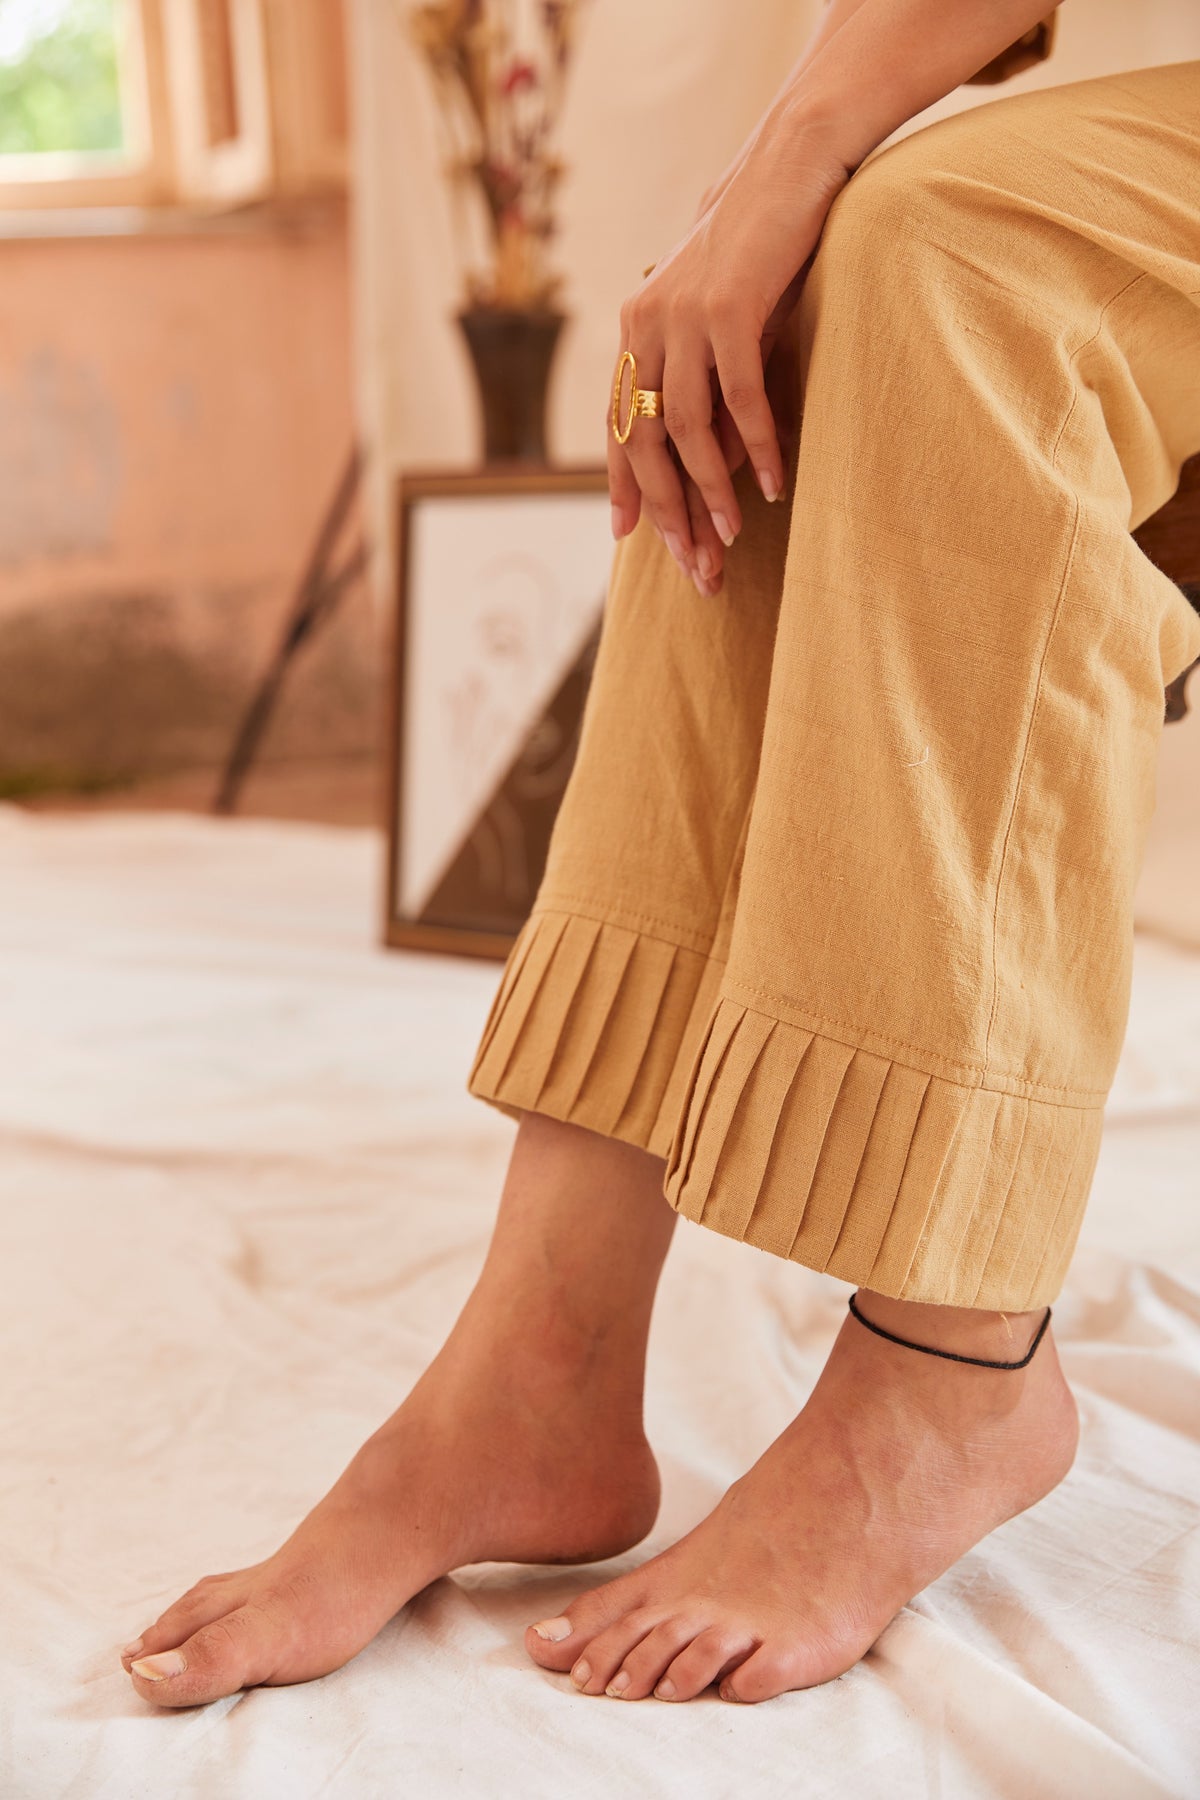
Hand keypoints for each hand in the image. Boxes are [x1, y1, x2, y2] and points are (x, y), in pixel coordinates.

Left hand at [607, 117, 848, 590]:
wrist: (788, 169)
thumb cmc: (762, 253)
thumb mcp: (720, 322)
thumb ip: (704, 381)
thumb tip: (706, 463)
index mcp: (636, 332)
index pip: (620, 427)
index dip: (625, 487)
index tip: (633, 540)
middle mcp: (646, 324)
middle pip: (644, 441)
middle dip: (669, 512)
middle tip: (696, 564)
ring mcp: (682, 316)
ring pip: (684, 429)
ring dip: (709, 492)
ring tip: (732, 537)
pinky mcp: (727, 308)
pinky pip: (738, 398)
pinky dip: (754, 447)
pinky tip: (770, 485)